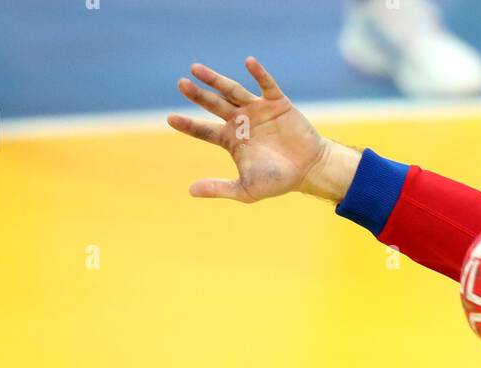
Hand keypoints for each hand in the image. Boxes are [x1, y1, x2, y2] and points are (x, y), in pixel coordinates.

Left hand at [168, 56, 356, 202]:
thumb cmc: (278, 181)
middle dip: (198, 94)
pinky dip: (258, 73)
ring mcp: (258, 110)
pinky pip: (266, 84)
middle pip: (214, 104)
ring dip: (216, 79)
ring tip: (197, 69)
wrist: (309, 171)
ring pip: (233, 90)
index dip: (188, 124)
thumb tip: (190, 191)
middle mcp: (241, 121)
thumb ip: (219, 188)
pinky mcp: (277, 103)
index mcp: (231, 140)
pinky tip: (248, 62)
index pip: (204, 130)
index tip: (170, 119)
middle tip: (181, 84)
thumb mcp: (246, 190)